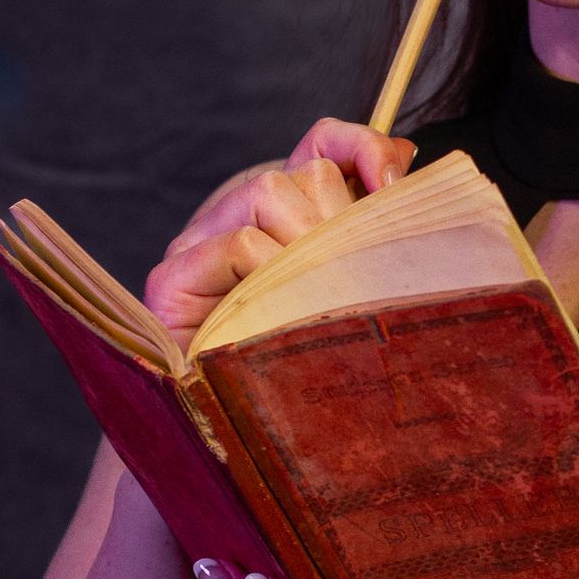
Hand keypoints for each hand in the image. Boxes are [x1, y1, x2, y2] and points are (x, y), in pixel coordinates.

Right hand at [144, 119, 416, 340]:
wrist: (233, 434)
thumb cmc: (305, 362)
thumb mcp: (351, 283)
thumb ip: (369, 221)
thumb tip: (406, 152)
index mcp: (282, 214)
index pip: (322, 144)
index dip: (363, 150)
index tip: (396, 187)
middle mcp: (237, 217)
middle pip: (305, 172)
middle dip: (343, 219)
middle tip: (358, 275)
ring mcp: (198, 244)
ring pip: (269, 193)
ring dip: (310, 245)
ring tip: (323, 300)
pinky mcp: (172, 280)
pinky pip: (237, 243)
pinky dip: (272, 269)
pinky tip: (285, 309)